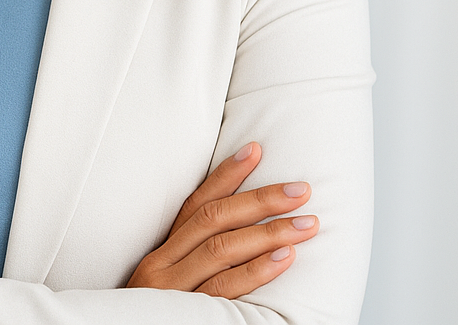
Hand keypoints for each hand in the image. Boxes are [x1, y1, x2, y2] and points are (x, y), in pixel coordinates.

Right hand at [126, 142, 318, 297]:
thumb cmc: (150, 319)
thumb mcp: (166, 286)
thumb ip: (193, 262)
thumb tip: (241, 235)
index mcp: (161, 252)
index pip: (195, 203)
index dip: (227, 174)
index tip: (257, 149)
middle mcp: (163, 264)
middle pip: (213, 219)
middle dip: (259, 199)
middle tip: (301, 189)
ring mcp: (173, 291)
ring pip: (222, 249)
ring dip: (269, 232)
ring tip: (306, 222)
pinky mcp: (185, 315)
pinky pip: (224, 290)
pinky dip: (256, 270)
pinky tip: (284, 258)